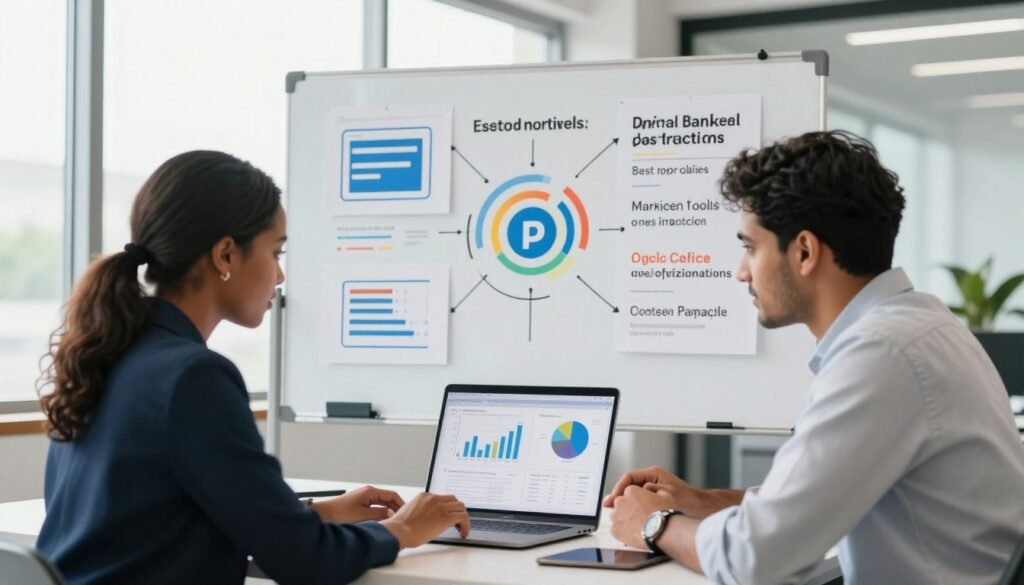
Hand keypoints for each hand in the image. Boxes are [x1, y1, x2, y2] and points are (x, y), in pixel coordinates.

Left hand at [311, 486, 403, 523]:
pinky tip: (381, 522)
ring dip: (387, 512)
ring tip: (393, 521)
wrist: (323, 515)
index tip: (407, 512)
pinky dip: (380, 513)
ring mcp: (363, 498)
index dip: (401, 504)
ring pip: (381, 504)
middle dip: (395, 508)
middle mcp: (367, 493)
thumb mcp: (363, 515)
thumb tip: (392, 514)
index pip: (392, 495)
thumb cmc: (339, 514)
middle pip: (387, 499)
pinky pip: (374, 507)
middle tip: (402, 519)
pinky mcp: (358, 504)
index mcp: (370, 492)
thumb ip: (380, 514)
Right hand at [380, 492, 469, 548]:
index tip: (449, 515)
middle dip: (457, 510)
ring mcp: (440, 507)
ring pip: (461, 507)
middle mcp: (434, 499)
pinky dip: (466, 525)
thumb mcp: (410, 512)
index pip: (442, 498)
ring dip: (463, 517)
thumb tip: (428, 519)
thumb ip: (421, 511)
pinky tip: (463, 533)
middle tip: (457, 521)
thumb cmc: (400, 527)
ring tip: (462, 528)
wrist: (399, 531)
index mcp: (424, 496)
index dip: (448, 508)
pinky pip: (463, 518)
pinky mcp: (445, 518)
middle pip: (454, 500)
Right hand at [604, 467, 741, 518]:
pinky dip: (632, 507)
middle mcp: (653, 479)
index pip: (629, 477)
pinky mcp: (656, 498)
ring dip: (624, 502)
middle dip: (618, 496)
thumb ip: (644, 494)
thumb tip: (628, 497)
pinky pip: (639, 500)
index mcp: (654, 474)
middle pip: (629, 485)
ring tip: (616, 512)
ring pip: (633, 493)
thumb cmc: (688, 501)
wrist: (702, 509)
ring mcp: (654, 488)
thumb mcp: (663, 495)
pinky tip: (629, 516)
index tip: (614, 499)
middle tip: (608, 505)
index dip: (619, 488)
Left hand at [610, 484, 676, 549]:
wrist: (662, 531)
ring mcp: (616, 516)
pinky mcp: (615, 530)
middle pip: (620, 503)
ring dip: (624, 519)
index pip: (628, 493)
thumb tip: (651, 489)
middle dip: (628, 508)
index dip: (635, 500)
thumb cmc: (664, 514)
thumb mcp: (665, 494)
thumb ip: (654, 489)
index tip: (640, 506)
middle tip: (639, 516)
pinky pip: (616, 529)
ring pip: (617, 516)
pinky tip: (633, 533)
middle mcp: (620, 501)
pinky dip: (622, 531)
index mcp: (631, 491)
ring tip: (637, 526)